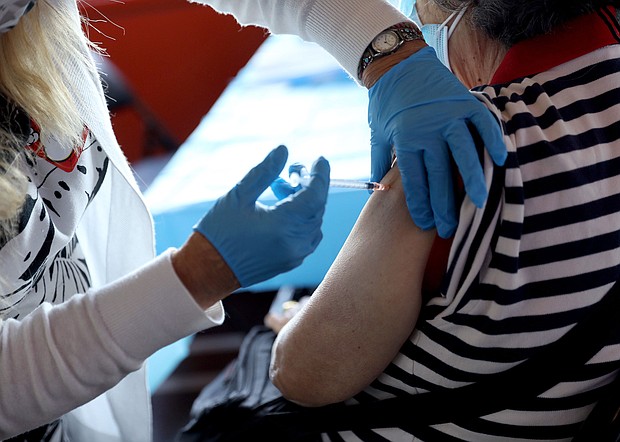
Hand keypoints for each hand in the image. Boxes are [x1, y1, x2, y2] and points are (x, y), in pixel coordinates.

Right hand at [194, 145, 329, 286]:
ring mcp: (296, 255)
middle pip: (317, 207)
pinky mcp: (292, 261)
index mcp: (283, 225)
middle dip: (309, 186)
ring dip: (305, 202)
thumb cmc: (220, 232)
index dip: (320, 175)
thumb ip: (264, 172)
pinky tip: (283, 210)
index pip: (315, 195)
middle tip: (290, 172)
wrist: (208, 271)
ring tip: (280, 191)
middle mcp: (295, 242)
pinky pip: (309, 235)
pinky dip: (303, 218)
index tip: (319, 159)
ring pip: (314, 221)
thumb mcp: (239, 196)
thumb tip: (283, 150)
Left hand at [368, 46, 505, 237]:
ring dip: (473, 180)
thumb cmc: (385, 103)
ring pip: (463, 154)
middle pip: (439, 175)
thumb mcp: (377, 134)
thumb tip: (378, 191)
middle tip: (450, 228)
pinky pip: (483, 125)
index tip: (426, 224)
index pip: (414, 181)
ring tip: (479, 204)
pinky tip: (499, 161)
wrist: (397, 63)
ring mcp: (449, 115)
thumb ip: (381, 162)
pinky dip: (492, 141)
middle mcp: (428, 130)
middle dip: (444, 205)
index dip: (421, 205)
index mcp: (405, 140)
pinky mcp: (465, 102)